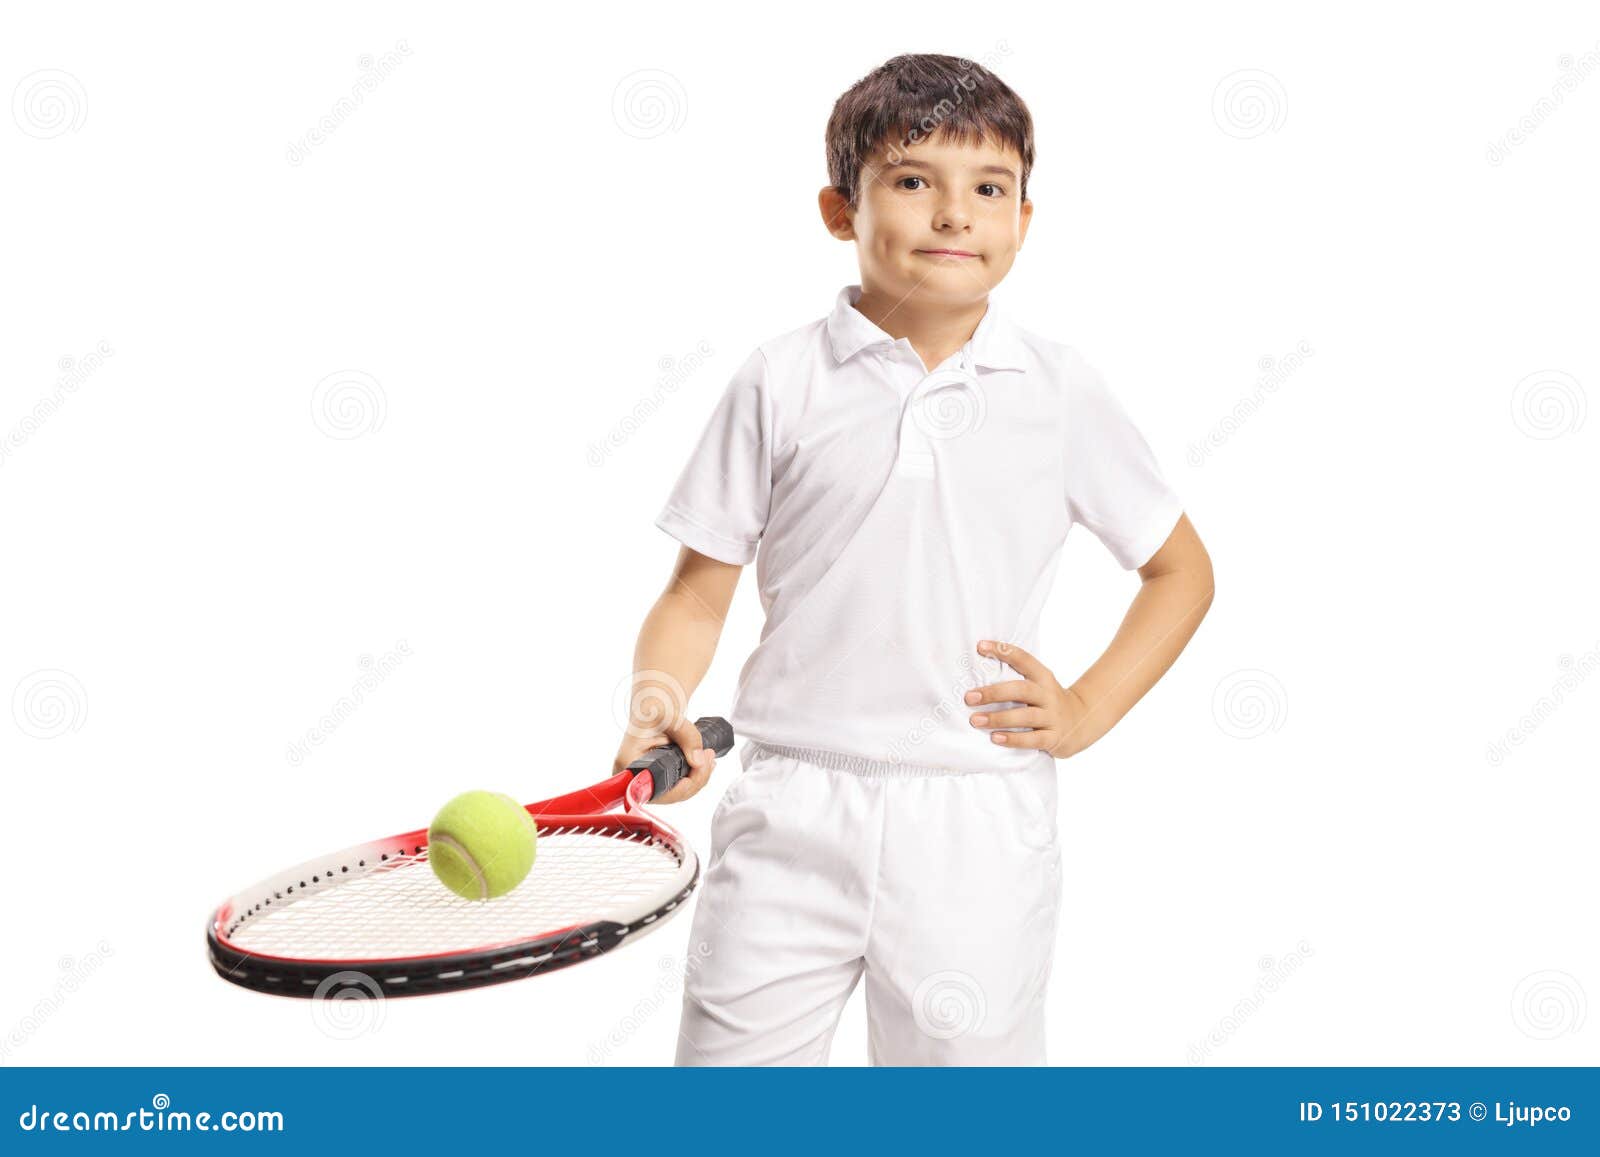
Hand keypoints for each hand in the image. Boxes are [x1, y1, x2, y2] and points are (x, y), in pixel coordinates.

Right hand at [611, 714, 716, 804]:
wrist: (654, 707)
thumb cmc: (656, 709)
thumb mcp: (673, 719)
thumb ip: (687, 737)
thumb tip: (698, 761)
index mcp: (628, 763)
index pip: (656, 788)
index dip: (679, 788)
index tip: (696, 771)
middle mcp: (632, 777)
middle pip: (668, 794)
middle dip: (695, 779)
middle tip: (709, 757)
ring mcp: (643, 780)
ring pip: (675, 793)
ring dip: (698, 779)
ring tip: (709, 758)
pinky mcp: (654, 779)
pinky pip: (676, 787)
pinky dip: (693, 778)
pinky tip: (704, 765)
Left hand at [966, 639, 1088, 758]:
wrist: (1083, 721)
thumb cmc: (1048, 701)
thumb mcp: (1039, 685)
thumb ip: (1016, 678)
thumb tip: (978, 671)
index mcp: (1043, 677)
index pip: (1023, 659)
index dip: (1003, 651)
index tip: (980, 646)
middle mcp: (1048, 695)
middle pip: (1021, 690)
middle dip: (994, 693)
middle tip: (969, 697)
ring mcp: (1052, 717)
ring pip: (1025, 716)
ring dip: (998, 718)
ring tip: (975, 720)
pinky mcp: (1054, 738)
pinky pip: (1032, 739)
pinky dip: (1013, 739)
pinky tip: (995, 738)